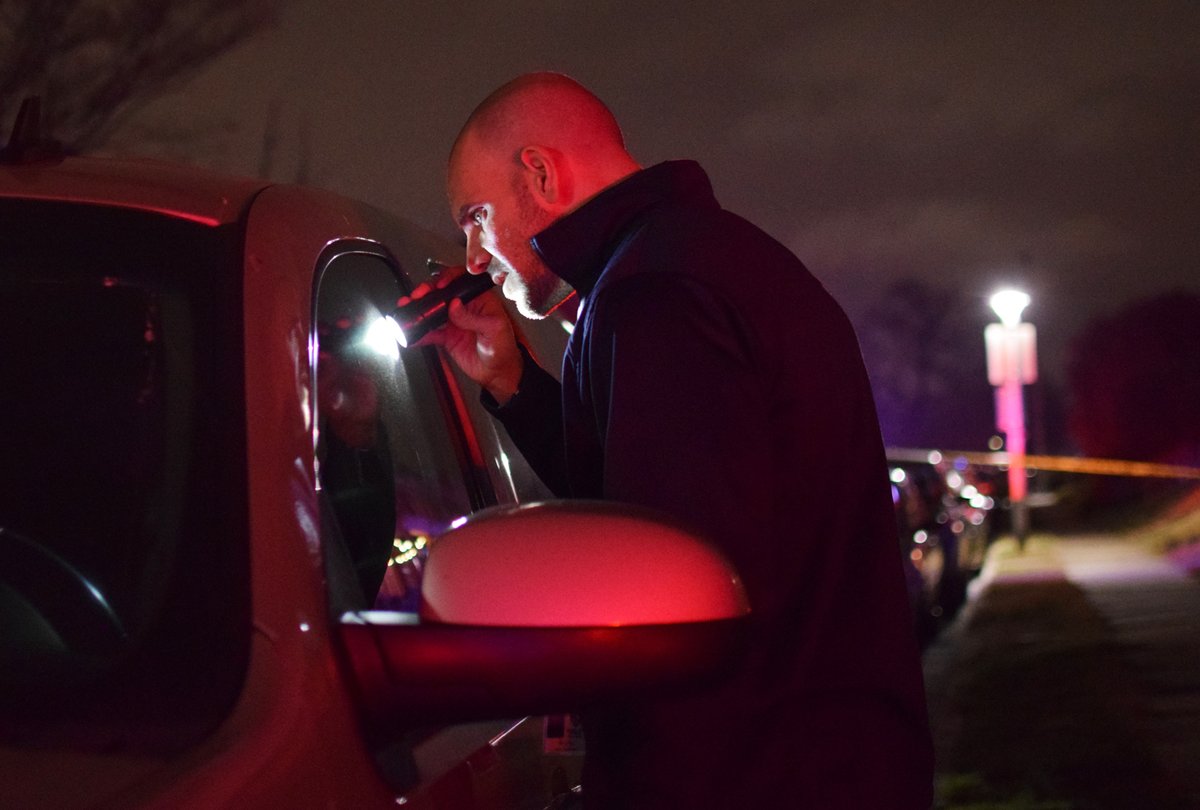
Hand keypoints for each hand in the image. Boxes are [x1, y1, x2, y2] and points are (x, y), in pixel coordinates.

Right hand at [399, 266, 523, 403]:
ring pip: (432, 311)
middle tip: (417, 296)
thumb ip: (472, 317)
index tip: (439, 285)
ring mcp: (454, 322)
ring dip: (419, 310)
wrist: (498, 373)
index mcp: (480, 300)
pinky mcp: (447, 337)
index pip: (462, 281)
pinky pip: (430, 333)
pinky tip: (410, 334)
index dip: (448, 278)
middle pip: (442, 293)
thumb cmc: (504, 348)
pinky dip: (419, 334)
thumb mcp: (493, 330)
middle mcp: (465, 307)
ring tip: (407, 309)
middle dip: (427, 292)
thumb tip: (454, 305)